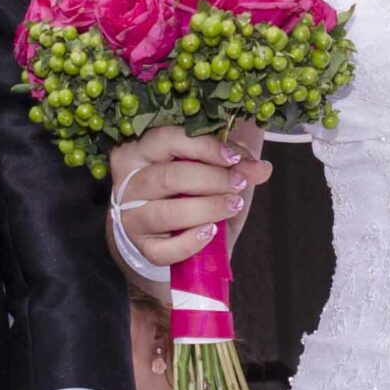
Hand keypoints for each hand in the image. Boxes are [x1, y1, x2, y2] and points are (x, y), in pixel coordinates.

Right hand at [105, 122, 270, 270]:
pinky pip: (164, 250)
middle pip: (167, 177)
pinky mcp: (142, 247)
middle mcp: (128, 182)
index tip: (234, 158)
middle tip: (240, 183)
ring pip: (165, 213)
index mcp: (140, 150)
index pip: (167, 139)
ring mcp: (131, 217)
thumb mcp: (209, 167)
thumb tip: (261, 168)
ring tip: (233, 204)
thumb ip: (233, 162)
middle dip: (211, 179)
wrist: (169, 233)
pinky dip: (192, 242)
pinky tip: (211, 232)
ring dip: (207, 208)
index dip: (204, 147)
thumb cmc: (188, 189)